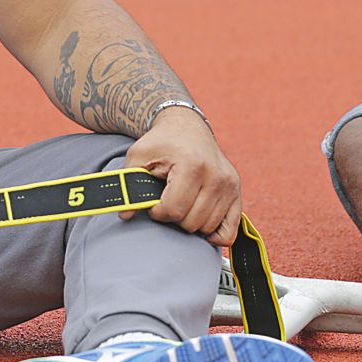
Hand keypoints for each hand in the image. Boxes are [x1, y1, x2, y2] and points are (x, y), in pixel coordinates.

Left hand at [123, 106, 242, 246]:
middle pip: (191, 222)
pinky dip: (214, 235)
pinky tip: (200, 221)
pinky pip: (229, 230)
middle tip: (167, 200)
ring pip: (207, 227)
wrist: (186, 126)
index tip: (153, 201)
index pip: (174, 210)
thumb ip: (129, 184)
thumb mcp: (138, 156)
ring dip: (190, 222)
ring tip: (182, 203)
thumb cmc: (162, 142)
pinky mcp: (236, 191)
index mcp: (192, 165)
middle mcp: (216, 176)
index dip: (157, 211)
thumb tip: (125, 214)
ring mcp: (229, 184)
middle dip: (173, 217)